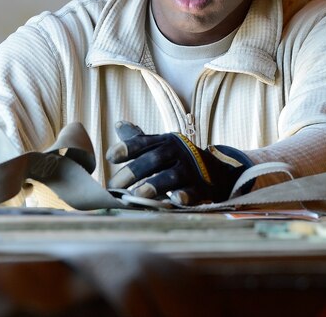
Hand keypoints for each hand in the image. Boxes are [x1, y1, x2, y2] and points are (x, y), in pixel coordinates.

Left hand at [106, 121, 251, 204]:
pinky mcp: (201, 188)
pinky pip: (192, 192)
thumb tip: (119, 124)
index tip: (110, 157)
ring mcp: (189, 170)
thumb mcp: (160, 146)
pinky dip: (184, 196)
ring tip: (138, 195)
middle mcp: (176, 153)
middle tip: (115, 186)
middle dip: (133, 172)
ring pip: (170, 176)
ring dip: (154, 185)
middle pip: (153, 160)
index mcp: (163, 142)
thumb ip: (139, 139)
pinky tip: (175, 200)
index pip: (143, 142)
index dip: (127, 148)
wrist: (215, 170)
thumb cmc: (177, 159)